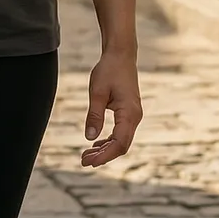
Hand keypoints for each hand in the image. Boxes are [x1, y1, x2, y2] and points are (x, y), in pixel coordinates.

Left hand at [81, 48, 141, 166]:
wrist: (120, 56)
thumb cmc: (109, 71)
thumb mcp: (97, 93)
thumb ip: (94, 115)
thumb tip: (89, 137)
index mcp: (130, 114)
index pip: (119, 143)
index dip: (105, 155)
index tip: (89, 162)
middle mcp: (135, 117)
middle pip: (121, 145)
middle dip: (103, 155)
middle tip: (83, 161)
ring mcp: (133, 116)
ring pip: (121, 140)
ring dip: (104, 149)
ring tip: (86, 154)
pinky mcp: (128, 113)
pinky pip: (120, 132)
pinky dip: (108, 140)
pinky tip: (95, 143)